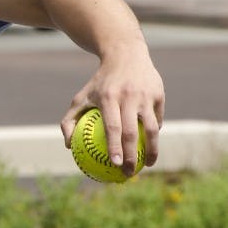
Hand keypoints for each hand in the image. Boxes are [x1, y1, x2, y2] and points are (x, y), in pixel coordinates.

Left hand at [61, 43, 164, 178]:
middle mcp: (129, 96)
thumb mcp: (81, 96)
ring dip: (152, 150)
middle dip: (133, 156)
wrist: (125, 54)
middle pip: (132, 132)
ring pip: (152, 129)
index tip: (115, 165)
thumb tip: (69, 146)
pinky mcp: (159, 94)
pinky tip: (151, 146)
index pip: (112, 127)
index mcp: (109, 97)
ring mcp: (146, 95)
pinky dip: (154, 134)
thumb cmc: (100, 82)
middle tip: (129, 173)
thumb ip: (70, 120)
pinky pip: (157, 119)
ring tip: (148, 165)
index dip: (115, 147)